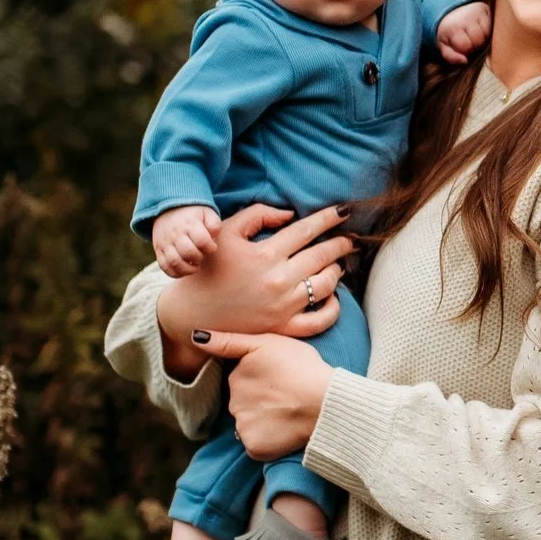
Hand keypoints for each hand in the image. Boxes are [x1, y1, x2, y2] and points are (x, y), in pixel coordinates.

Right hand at [151, 206, 221, 276]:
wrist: (168, 209)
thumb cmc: (194, 215)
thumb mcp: (207, 213)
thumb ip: (215, 225)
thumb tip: (213, 238)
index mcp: (190, 223)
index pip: (202, 240)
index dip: (211, 247)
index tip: (212, 247)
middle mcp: (175, 234)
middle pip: (188, 252)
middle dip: (199, 258)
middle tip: (202, 256)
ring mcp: (165, 243)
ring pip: (174, 262)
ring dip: (188, 269)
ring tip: (195, 265)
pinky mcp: (158, 251)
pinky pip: (164, 266)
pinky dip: (176, 273)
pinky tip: (185, 270)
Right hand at [154, 203, 355, 378]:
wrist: (191, 313)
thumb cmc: (207, 268)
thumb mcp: (226, 232)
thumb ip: (258, 215)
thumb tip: (290, 214)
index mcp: (265, 254)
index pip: (307, 230)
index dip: (328, 218)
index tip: (343, 211)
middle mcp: (278, 280)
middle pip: (322, 256)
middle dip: (341, 244)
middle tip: (349, 239)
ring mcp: (283, 307)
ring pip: (326, 285)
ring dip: (337, 271)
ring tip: (339, 263)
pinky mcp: (283, 328)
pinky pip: (319, 321)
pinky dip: (332, 308)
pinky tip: (333, 296)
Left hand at [192, 329, 332, 461]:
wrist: (324, 402)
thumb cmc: (304, 367)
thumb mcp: (269, 342)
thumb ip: (231, 341)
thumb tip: (195, 337)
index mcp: (237, 376)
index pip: (242, 381)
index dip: (262, 381)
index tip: (280, 380)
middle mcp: (233, 401)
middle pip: (243, 403)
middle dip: (260, 402)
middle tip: (287, 396)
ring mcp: (242, 425)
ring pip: (250, 424)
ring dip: (264, 421)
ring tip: (289, 413)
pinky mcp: (253, 446)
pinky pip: (257, 444)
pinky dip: (269, 440)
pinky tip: (285, 430)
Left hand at [434, 0, 491, 64]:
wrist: (449, 12)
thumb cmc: (448, 33)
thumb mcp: (443, 45)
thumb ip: (450, 56)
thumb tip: (465, 61)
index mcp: (452, 28)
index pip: (466, 46)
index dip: (466, 49)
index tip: (462, 45)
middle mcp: (464, 18)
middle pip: (478, 40)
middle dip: (475, 44)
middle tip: (470, 40)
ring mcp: (475, 12)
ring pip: (487, 34)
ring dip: (483, 38)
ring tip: (475, 35)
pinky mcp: (484, 8)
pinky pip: (492, 25)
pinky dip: (488, 29)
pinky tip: (481, 28)